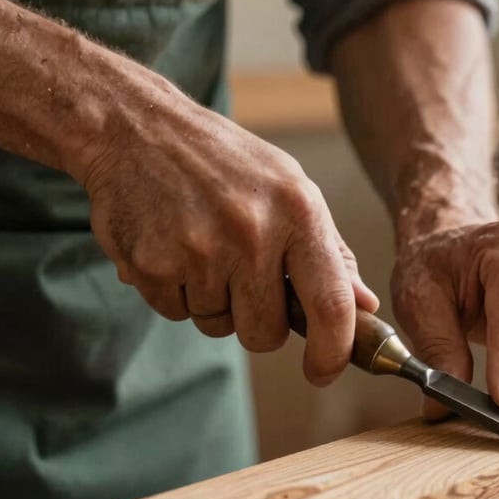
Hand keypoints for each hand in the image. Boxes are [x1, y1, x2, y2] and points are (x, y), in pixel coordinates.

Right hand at [80, 94, 377, 384]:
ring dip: (212, 302)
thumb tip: (364, 304)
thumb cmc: (222, 160)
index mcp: (297, 211)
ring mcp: (199, 250)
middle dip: (257, 322)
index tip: (324, 370)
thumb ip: (329, 250)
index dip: (333, 351)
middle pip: (266, 333)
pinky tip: (172, 247)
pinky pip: (176, 313)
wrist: (134, 128)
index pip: (330, 304)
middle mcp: (252, 232)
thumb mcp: (289, 187)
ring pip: (218, 325)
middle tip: (241, 278)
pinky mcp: (153, 265)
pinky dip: (175, 292)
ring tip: (201, 247)